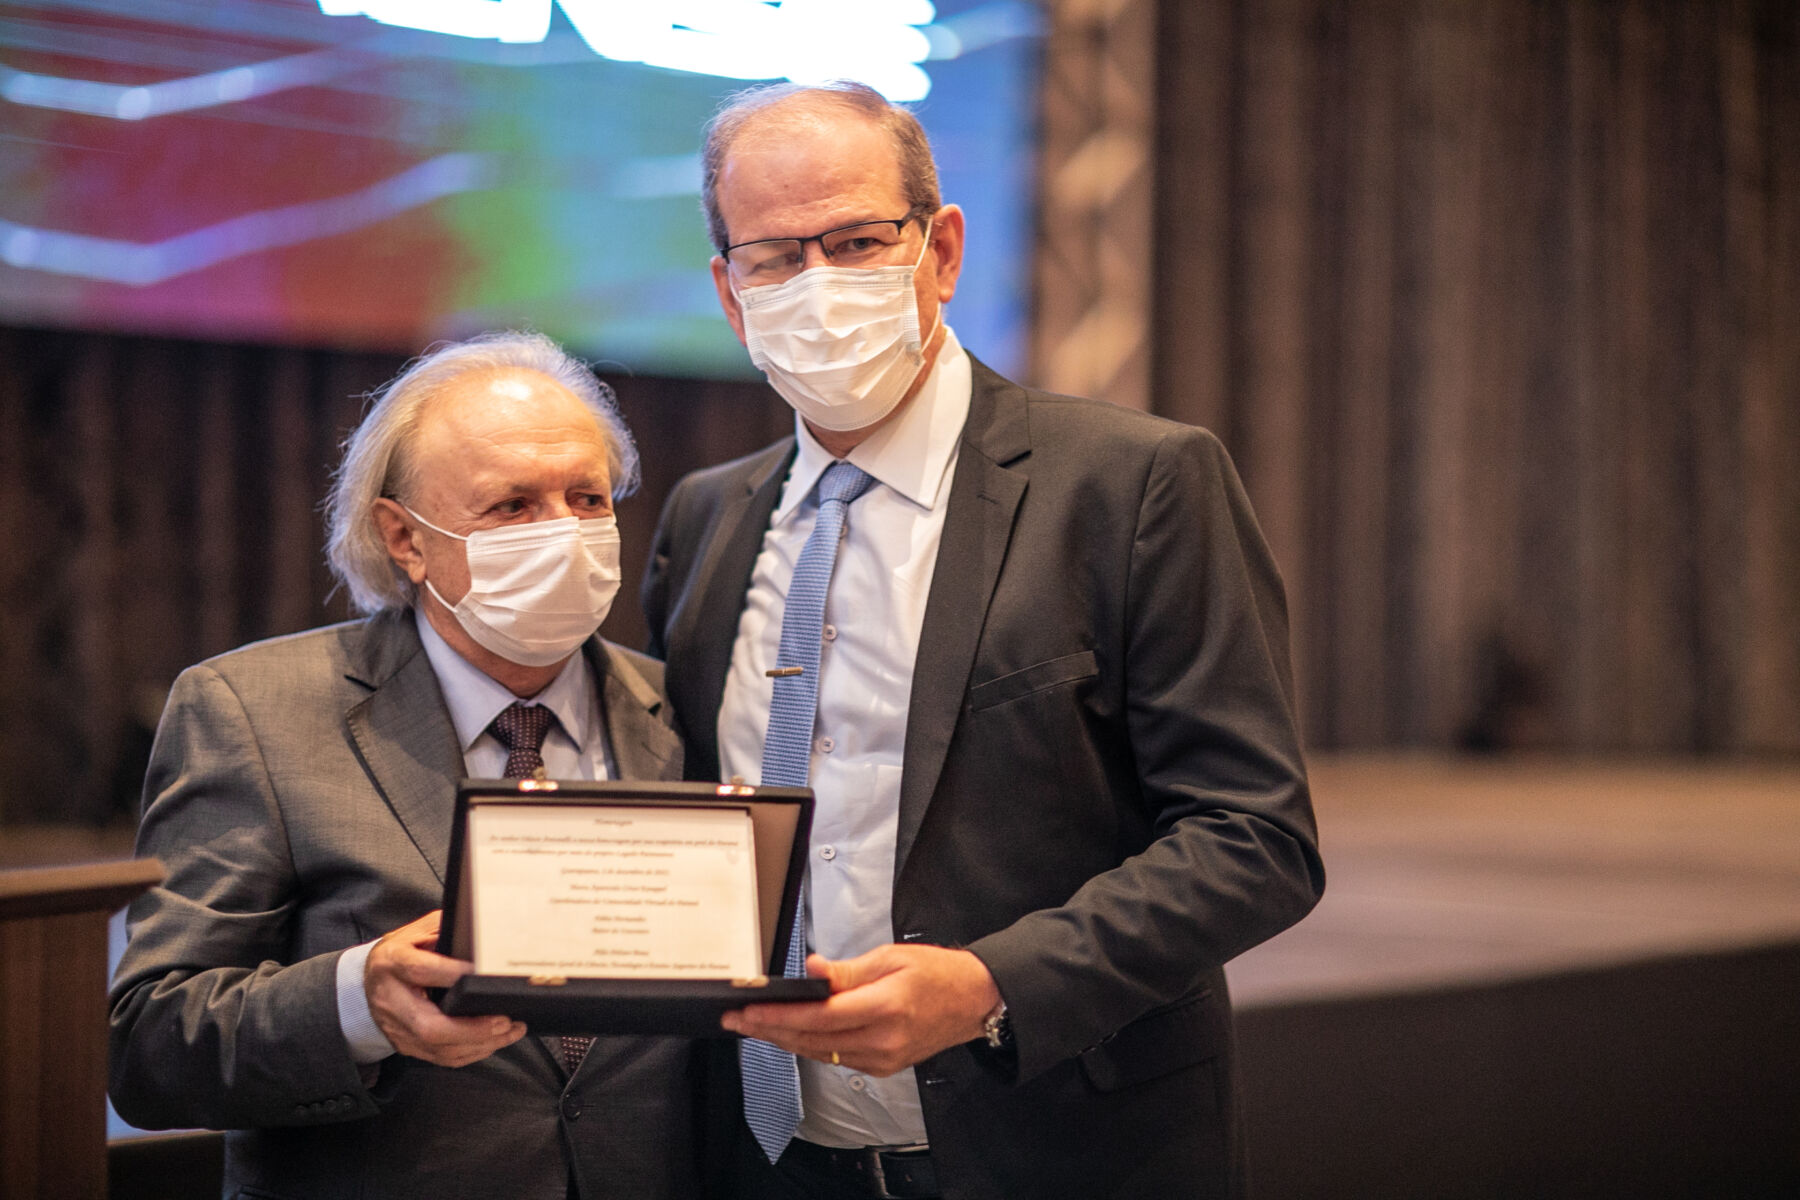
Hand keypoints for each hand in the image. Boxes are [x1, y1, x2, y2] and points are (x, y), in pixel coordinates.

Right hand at [364, 911, 525, 1067]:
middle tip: (504, 1020)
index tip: (485, 974)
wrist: (366, 981)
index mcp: (393, 963)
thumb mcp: (417, 932)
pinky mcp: (406, 1045)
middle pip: (429, 1026)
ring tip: (510, 1031)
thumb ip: (443, 931)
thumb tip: (478, 936)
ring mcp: (398, 1028)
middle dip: (472, 1028)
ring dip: (480, 1044)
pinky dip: (471, 1053)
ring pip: (439, 1048)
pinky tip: (493, 1042)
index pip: (420, 971)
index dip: (452, 974)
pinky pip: (441, 1057)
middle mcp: (392, 1000)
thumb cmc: (400, 953)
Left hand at [720, 944, 1000, 1076]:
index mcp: (886, 1007)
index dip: (779, 1015)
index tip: (750, 1010)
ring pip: (821, 1053)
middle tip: (736, 1020)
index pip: (819, 1016)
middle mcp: (883, 1040)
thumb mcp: (892, 958)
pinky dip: (810, 1047)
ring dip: (784, 1040)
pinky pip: (837, 1059)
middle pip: (813, 1039)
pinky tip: (791, 1036)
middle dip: (769, 1030)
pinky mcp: (883, 1066)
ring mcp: (883, 1058)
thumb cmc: (938, 974)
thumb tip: (813, 969)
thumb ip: (848, 971)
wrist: (974, 1001)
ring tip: (754, 1028)